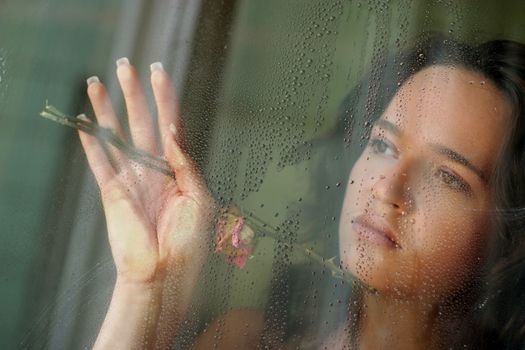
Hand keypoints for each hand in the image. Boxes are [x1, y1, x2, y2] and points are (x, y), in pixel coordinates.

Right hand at [78, 59, 216, 285]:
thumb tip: (172, 131)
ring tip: (96, 83)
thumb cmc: (189, 241)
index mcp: (178, 169)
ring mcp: (131, 178)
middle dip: (134, 93)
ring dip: (106, 109)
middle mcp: (153, 169)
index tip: (159, 73)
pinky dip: (90, 142)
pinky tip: (84, 123)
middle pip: (142, 122)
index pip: (171, 124)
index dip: (165, 98)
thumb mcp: (200, 199)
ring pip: (116, 135)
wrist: (164, 273)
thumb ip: (186, 164)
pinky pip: (99, 161)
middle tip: (126, 65)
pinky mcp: (112, 192)